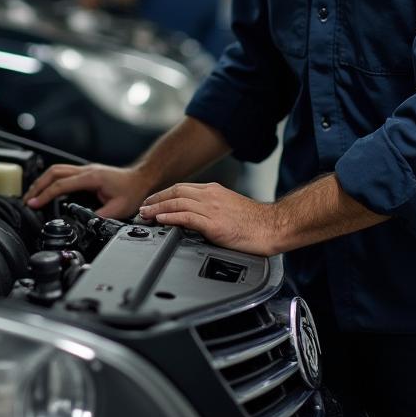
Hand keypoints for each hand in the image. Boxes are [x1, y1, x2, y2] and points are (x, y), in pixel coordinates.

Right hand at [25, 163, 152, 218]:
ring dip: (42, 182)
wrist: (142, 179)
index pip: (61, 184)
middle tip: (27, 200)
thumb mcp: (118, 209)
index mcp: (91, 177)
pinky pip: (63, 174)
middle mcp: (86, 170)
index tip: (34, 204)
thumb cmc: (133, 191)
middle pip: (53, 172)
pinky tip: (47, 191)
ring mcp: (85, 170)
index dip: (45, 195)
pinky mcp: (86, 173)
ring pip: (56, 170)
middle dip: (38, 186)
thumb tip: (85, 224)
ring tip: (32, 196)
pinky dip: (51, 181)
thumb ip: (100, 217)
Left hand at [139, 182, 283, 255]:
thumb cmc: (255, 222)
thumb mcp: (229, 208)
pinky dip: (170, 217)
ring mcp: (212, 209)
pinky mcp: (214, 224)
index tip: (153, 201)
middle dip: (156, 199)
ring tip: (146, 214)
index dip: (164, 195)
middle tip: (143, 207)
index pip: (182, 189)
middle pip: (176, 192)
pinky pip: (186, 217)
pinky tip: (161, 219)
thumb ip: (212, 209)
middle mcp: (211, 196)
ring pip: (177, 202)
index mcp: (214, 191)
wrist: (272, 227)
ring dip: (158, 208)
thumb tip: (196, 218)